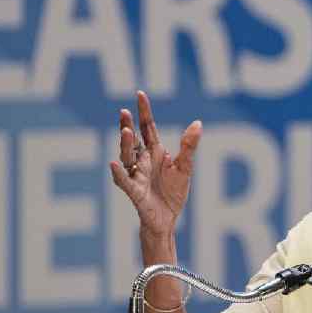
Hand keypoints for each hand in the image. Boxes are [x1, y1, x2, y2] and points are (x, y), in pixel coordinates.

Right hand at [109, 91, 201, 236]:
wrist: (167, 219)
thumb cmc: (173, 193)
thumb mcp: (185, 167)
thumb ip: (188, 146)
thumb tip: (197, 123)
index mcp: (156, 152)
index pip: (148, 127)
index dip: (144, 111)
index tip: (140, 94)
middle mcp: (143, 160)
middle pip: (133, 139)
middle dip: (127, 125)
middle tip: (124, 111)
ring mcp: (136, 174)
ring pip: (127, 156)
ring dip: (125, 144)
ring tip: (126, 131)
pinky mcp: (134, 191)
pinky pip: (124, 180)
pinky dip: (118, 172)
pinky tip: (114, 163)